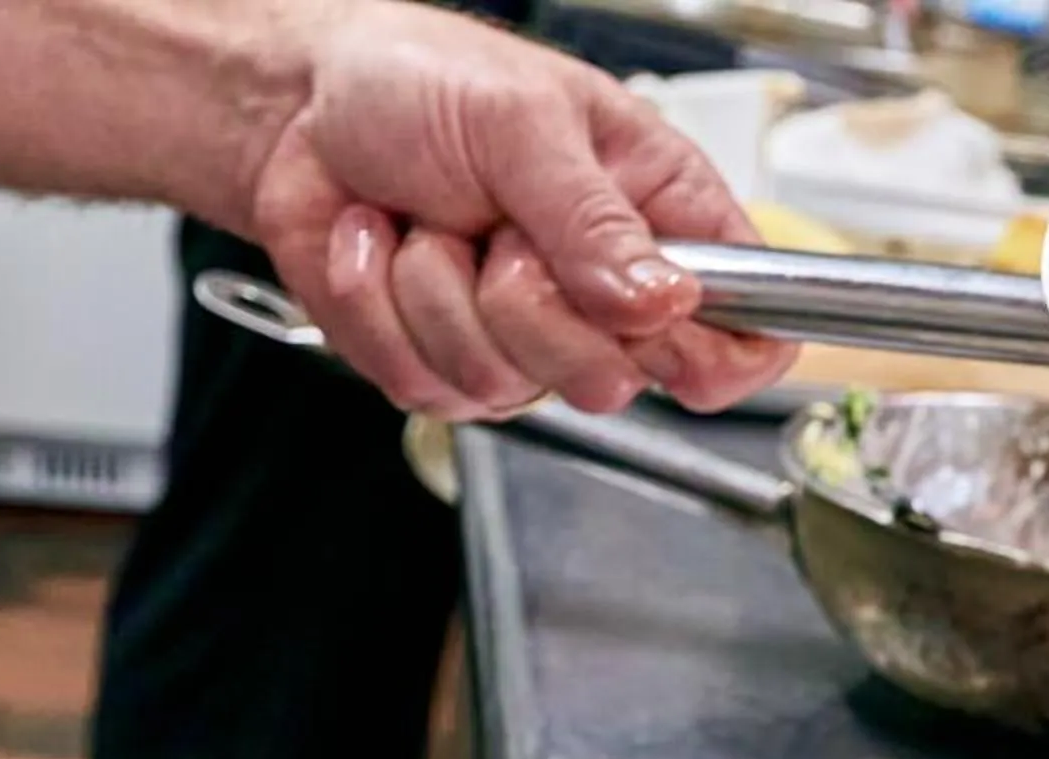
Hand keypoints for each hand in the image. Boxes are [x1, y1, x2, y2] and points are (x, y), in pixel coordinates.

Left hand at [242, 2, 795, 418]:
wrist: (298, 104)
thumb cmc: (422, 80)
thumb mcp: (524, 122)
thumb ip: (597, 220)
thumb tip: (665, 301)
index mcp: (661, 221)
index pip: (750, 333)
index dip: (713, 352)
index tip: (651, 320)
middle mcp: (603, 296)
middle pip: (619, 381)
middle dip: (532, 308)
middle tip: (499, 230)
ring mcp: (526, 340)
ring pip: (509, 387)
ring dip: (438, 294)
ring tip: (430, 220)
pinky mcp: (445, 364)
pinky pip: (425, 385)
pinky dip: (380, 307)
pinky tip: (384, 244)